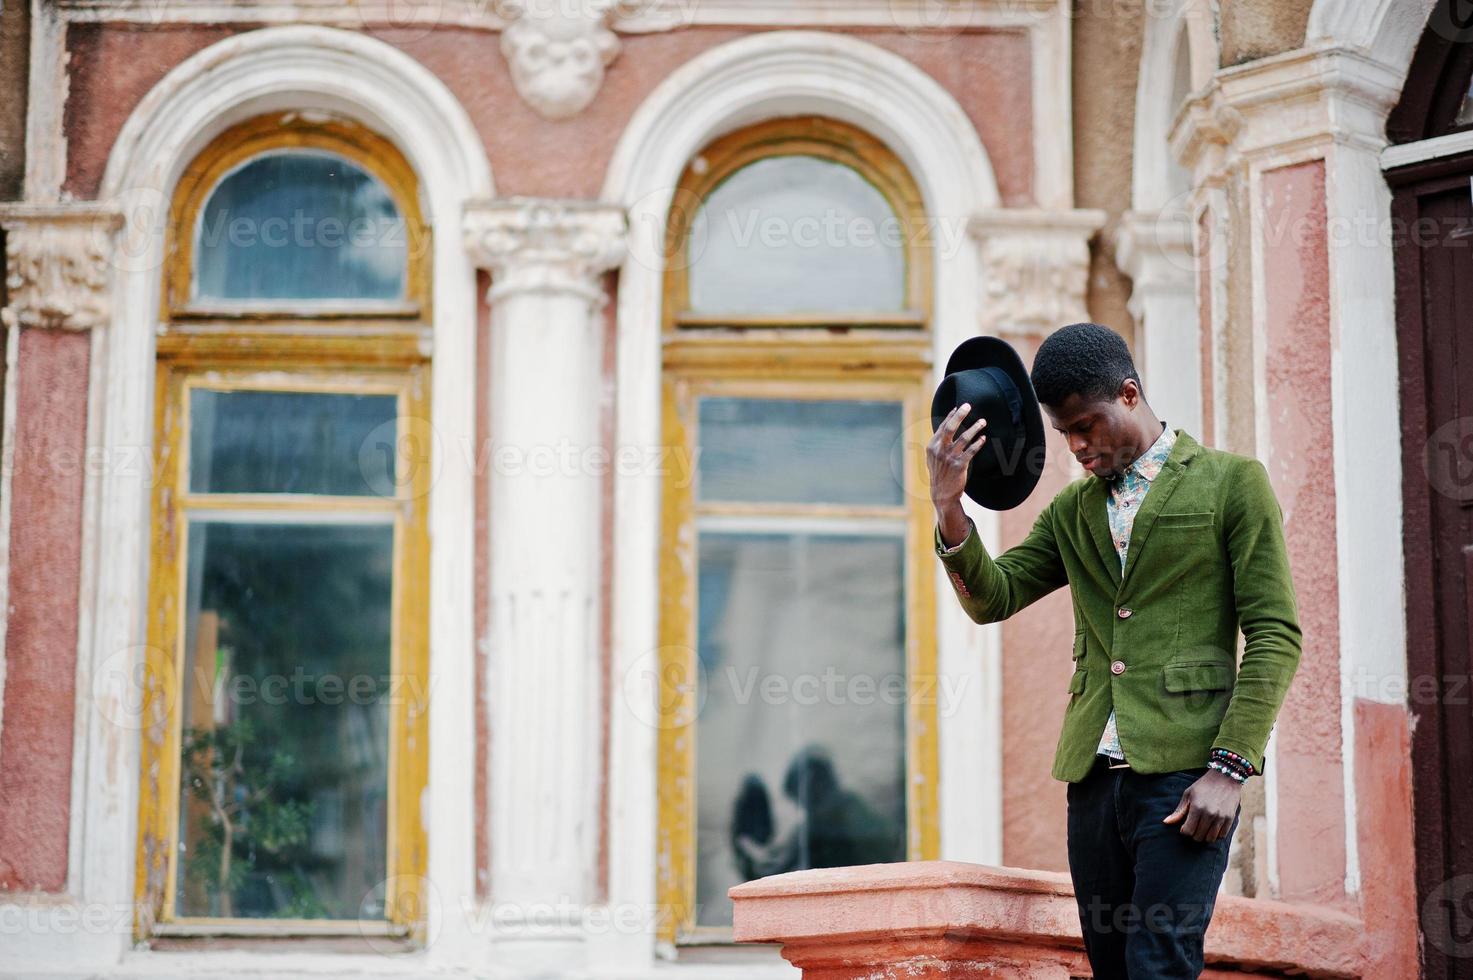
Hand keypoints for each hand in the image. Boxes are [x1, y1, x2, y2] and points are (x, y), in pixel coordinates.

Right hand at [927, 404, 987, 545]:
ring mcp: (949, 457)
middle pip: (950, 428)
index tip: (959, 407)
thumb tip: (945, 424)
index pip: (942, 426)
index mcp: (932, 446)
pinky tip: (983, 438)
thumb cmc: (940, 472)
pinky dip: (978, 443)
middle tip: (968, 405)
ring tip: (983, 421)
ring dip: (974, 428)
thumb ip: (938, 442)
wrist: (941, 493)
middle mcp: (939, 450)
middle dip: (960, 415)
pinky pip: (971, 451)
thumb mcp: (933, 457)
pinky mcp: (959, 465)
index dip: (951, 416)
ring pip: (963, 438)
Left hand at [1163, 769, 1241, 842]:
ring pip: (1210, 839)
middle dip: (1194, 834)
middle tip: (1194, 827)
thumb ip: (1179, 811)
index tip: (1185, 826)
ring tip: (1203, 828)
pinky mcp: (1230, 818)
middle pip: (1198, 836)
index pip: (1188, 831)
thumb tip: (1166, 822)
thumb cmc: (1203, 785)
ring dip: (1205, 836)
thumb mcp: (1188, 794)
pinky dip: (1216, 835)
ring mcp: (1221, 817)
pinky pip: (1222, 836)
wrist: (1225, 777)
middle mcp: (1209, 814)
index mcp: (1197, 808)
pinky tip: (1212, 827)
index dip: (1184, 831)